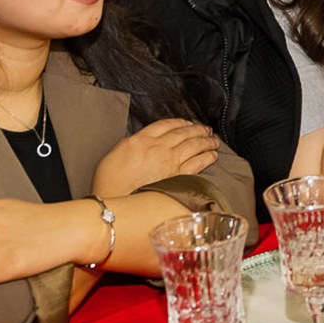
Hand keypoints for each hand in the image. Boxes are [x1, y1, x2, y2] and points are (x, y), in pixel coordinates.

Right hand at [94, 118, 219, 195]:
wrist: (114, 201)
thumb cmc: (110, 182)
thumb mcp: (116, 153)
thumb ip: (134, 144)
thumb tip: (145, 142)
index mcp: (141, 139)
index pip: (166, 124)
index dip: (179, 122)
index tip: (186, 123)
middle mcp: (158, 148)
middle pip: (183, 133)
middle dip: (197, 129)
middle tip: (206, 129)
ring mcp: (169, 162)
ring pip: (193, 145)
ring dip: (206, 141)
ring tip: (213, 140)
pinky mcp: (177, 177)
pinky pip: (197, 164)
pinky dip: (207, 158)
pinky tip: (212, 155)